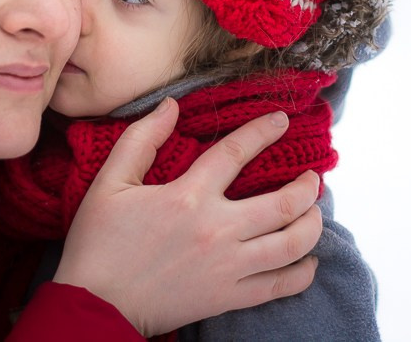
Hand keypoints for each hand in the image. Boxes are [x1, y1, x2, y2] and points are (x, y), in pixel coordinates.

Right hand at [52, 98, 322, 336]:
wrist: (95, 305)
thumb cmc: (99, 243)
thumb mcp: (109, 182)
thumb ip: (141, 139)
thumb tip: (170, 105)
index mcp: (188, 196)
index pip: (237, 152)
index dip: (263, 131)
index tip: (281, 120)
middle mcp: (217, 230)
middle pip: (283, 203)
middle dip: (306, 185)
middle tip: (313, 176)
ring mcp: (228, 267)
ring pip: (292, 244)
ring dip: (313, 224)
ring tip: (314, 210)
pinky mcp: (229, 297)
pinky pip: (280, 285)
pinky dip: (303, 273)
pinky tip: (308, 260)